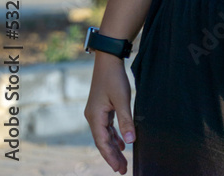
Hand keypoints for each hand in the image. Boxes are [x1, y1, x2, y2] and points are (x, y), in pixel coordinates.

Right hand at [84, 54, 134, 173]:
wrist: (108, 59)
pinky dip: (113, 136)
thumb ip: (126, 121)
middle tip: (122, 170)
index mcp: (95, 117)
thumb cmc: (114, 78)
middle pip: (103, 141)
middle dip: (112, 156)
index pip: (102, 143)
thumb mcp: (122, 99)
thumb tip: (130, 142)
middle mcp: (93, 117)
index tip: (119, 169)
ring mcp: (96, 112)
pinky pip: (107, 127)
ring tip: (122, 161)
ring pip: (105, 135)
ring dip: (113, 147)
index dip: (110, 157)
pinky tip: (121, 143)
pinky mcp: (102, 107)